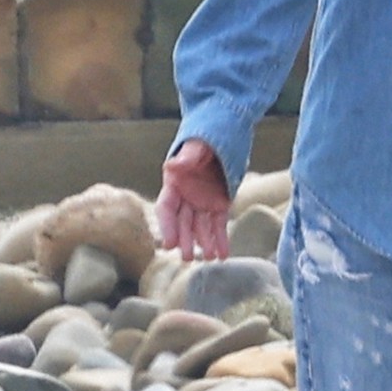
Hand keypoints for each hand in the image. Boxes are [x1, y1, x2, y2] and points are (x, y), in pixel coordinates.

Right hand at [157, 138, 231, 262]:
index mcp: (174, 184)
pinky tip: (223, 254)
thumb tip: (172, 166)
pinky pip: (219, 225)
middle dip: (185, 240)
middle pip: (183, 223)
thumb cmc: (206, 137)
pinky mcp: (219, 204)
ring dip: (205, 243)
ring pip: (201, 227)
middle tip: (187, 258)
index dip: (167, 226)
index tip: (169, 243)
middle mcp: (186, 197)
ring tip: (210, 258)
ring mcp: (202, 202)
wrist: (225, 133)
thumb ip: (187, 157)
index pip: (166, 209)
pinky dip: (221, 239)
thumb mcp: (197, 145)